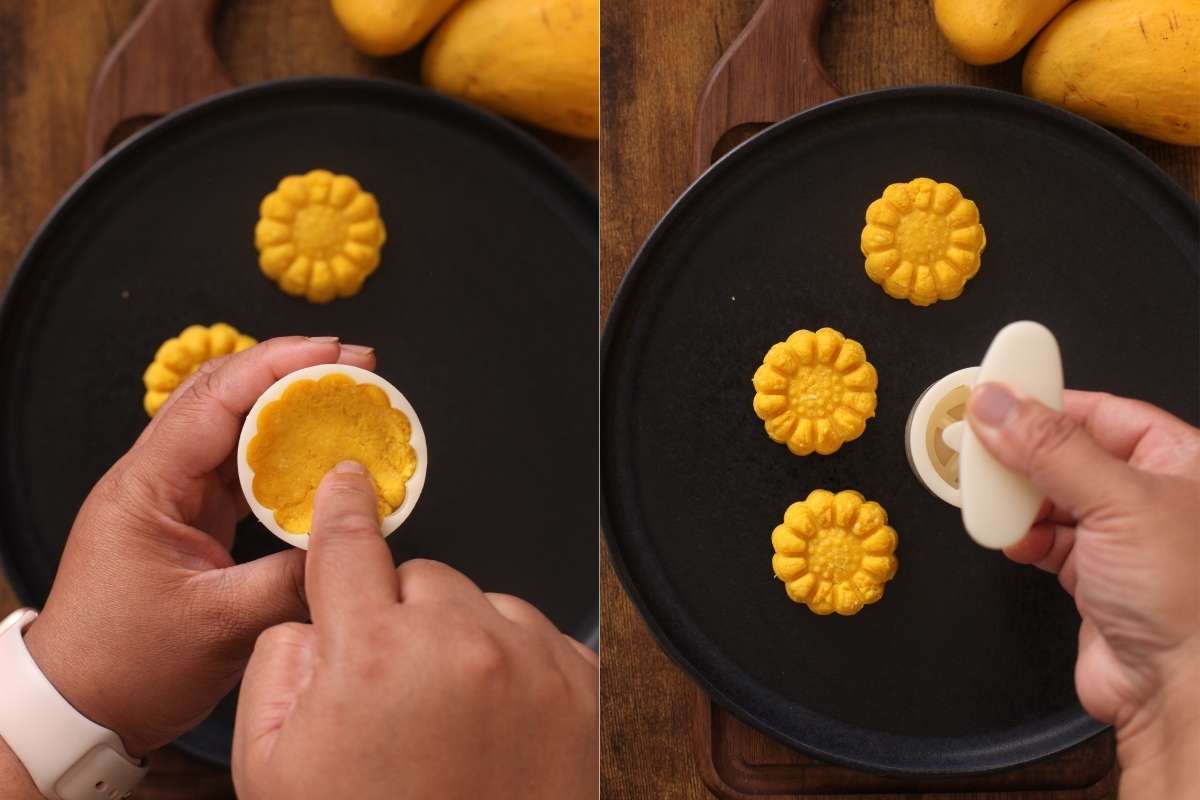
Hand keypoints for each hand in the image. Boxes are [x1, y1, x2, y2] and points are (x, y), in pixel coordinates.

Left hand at [22, 336, 375, 756]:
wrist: (78, 706)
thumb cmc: (125, 667)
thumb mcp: (216, 626)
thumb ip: (290, 580)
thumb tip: (350, 546)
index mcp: (147, 488)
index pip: (214, 401)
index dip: (277, 367)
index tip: (333, 352)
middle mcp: (156, 480)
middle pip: (223, 398)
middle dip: (289, 373)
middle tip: (355, 366)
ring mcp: (173, 498)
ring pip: (234, 430)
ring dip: (290, 411)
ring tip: (346, 402)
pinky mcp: (191, 521)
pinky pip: (242, 471)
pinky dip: (284, 457)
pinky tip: (322, 459)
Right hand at [232, 462, 598, 799]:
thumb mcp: (273, 768)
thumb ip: (281, 664)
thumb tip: (317, 618)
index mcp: (376, 654)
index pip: (351, 545)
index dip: (341, 509)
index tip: (347, 484)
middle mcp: (464, 643)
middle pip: (421, 577)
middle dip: (401, 617)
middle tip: (394, 693)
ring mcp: (534, 662)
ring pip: (483, 604)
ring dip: (462, 641)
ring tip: (451, 723)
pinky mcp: (584, 686)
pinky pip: (539, 636)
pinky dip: (514, 664)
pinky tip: (496, 726)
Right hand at [967, 384, 1199, 797]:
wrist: (1178, 689)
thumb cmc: (1188, 600)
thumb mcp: (1116, 500)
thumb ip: (1049, 447)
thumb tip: (998, 404)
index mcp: (1180, 461)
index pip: (1102, 411)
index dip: (1047, 402)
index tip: (997, 395)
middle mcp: (1153, 496)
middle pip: (1067, 452)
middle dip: (1022, 455)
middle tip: (980, 446)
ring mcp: (1121, 537)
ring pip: (1051, 496)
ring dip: (1018, 501)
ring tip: (993, 500)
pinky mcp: (1093, 574)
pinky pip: (1044, 538)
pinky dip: (1021, 536)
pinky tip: (1011, 537)